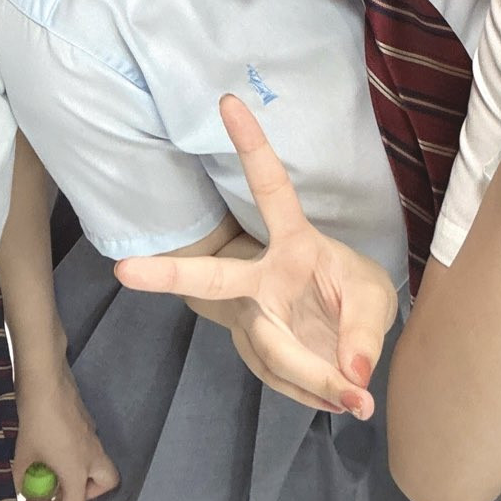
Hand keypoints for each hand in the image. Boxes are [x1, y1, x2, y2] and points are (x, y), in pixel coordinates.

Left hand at [11, 358, 118, 500]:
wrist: (45, 379)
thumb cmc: (35, 420)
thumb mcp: (21, 455)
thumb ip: (19, 480)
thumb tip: (17, 491)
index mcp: (78, 470)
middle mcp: (92, 455)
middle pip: (106, 484)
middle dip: (86, 493)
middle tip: (61, 488)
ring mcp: (92, 435)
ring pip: (99, 463)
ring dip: (81, 472)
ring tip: (54, 467)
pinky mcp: (87, 419)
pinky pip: (89, 445)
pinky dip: (76, 452)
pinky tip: (53, 443)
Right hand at [115, 96, 398, 419]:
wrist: (346, 336)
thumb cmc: (355, 296)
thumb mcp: (375, 300)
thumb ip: (365, 332)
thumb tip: (349, 375)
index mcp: (293, 242)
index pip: (270, 189)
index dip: (250, 146)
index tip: (228, 100)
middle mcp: (260, 277)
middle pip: (211, 276)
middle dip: (168, 273)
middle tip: (124, 270)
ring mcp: (252, 317)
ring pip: (269, 353)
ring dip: (313, 378)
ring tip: (356, 400)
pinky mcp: (255, 354)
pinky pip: (282, 381)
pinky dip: (317, 393)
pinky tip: (339, 397)